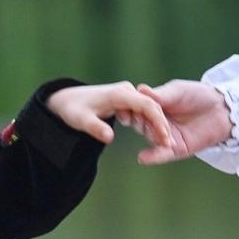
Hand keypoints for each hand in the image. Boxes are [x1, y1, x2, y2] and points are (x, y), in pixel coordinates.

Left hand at [45, 81, 172, 148]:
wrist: (68, 100)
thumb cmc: (73, 110)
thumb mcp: (81, 121)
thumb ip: (95, 128)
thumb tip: (109, 138)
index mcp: (120, 94)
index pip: (147, 105)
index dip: (158, 122)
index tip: (166, 139)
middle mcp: (127, 91)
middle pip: (153, 107)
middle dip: (163, 126)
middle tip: (171, 147)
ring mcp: (128, 95)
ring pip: (151, 110)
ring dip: (159, 126)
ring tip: (167, 146)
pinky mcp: (128, 100)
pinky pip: (144, 112)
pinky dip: (152, 124)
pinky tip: (157, 139)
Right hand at [136, 79, 233, 164]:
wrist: (223, 109)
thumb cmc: (200, 95)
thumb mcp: (178, 91)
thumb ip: (160, 94)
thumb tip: (139, 89)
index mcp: (155, 107)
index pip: (139, 109)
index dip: (134, 109)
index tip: (131, 108)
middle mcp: (158, 122)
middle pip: (142, 124)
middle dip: (142, 123)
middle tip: (144, 120)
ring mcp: (167, 136)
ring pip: (152, 138)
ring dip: (151, 136)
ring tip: (153, 133)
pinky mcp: (177, 149)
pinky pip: (162, 154)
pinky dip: (152, 157)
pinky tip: (142, 157)